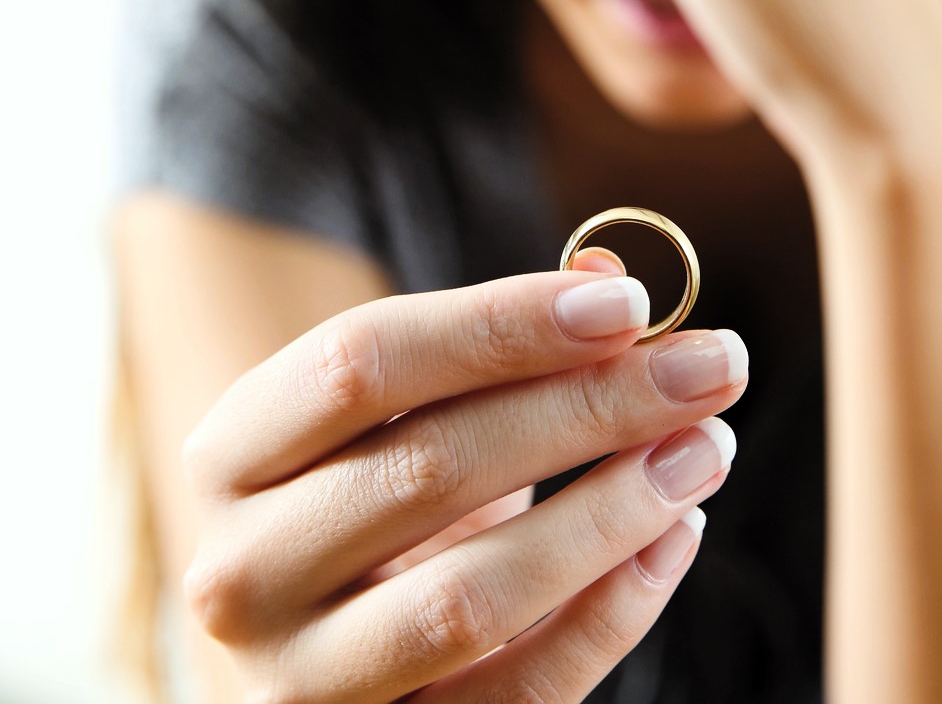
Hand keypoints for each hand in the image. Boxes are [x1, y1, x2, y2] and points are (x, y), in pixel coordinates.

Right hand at [180, 257, 747, 701]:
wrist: (315, 659)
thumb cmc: (370, 510)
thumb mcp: (403, 421)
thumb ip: (490, 345)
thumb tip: (607, 279)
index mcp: (229, 455)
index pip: (359, 363)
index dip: (500, 324)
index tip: (629, 304)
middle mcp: (242, 573)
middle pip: (430, 465)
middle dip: (591, 406)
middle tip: (712, 368)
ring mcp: (304, 681)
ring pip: (475, 595)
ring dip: (612, 511)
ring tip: (706, 449)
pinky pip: (523, 693)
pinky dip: (612, 614)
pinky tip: (677, 537)